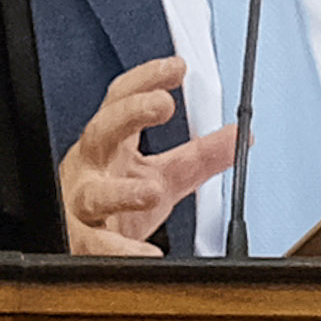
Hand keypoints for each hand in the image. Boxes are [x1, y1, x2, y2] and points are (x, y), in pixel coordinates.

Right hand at [58, 56, 238, 255]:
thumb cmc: (117, 205)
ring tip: (151, 190)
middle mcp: (92, 168)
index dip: (146, 80)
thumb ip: (201, 156)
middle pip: (102, 130)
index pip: (122, 101)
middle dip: (130, 114)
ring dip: (122, 191)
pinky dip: (119, 251)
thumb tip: (240, 137)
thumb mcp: (165, 176)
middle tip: (162, 104)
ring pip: (94, 193)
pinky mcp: (80, 242)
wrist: (82, 248)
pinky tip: (145, 254)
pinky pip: (96, 245)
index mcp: (111, 146)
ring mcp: (81, 204)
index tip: (177, 66)